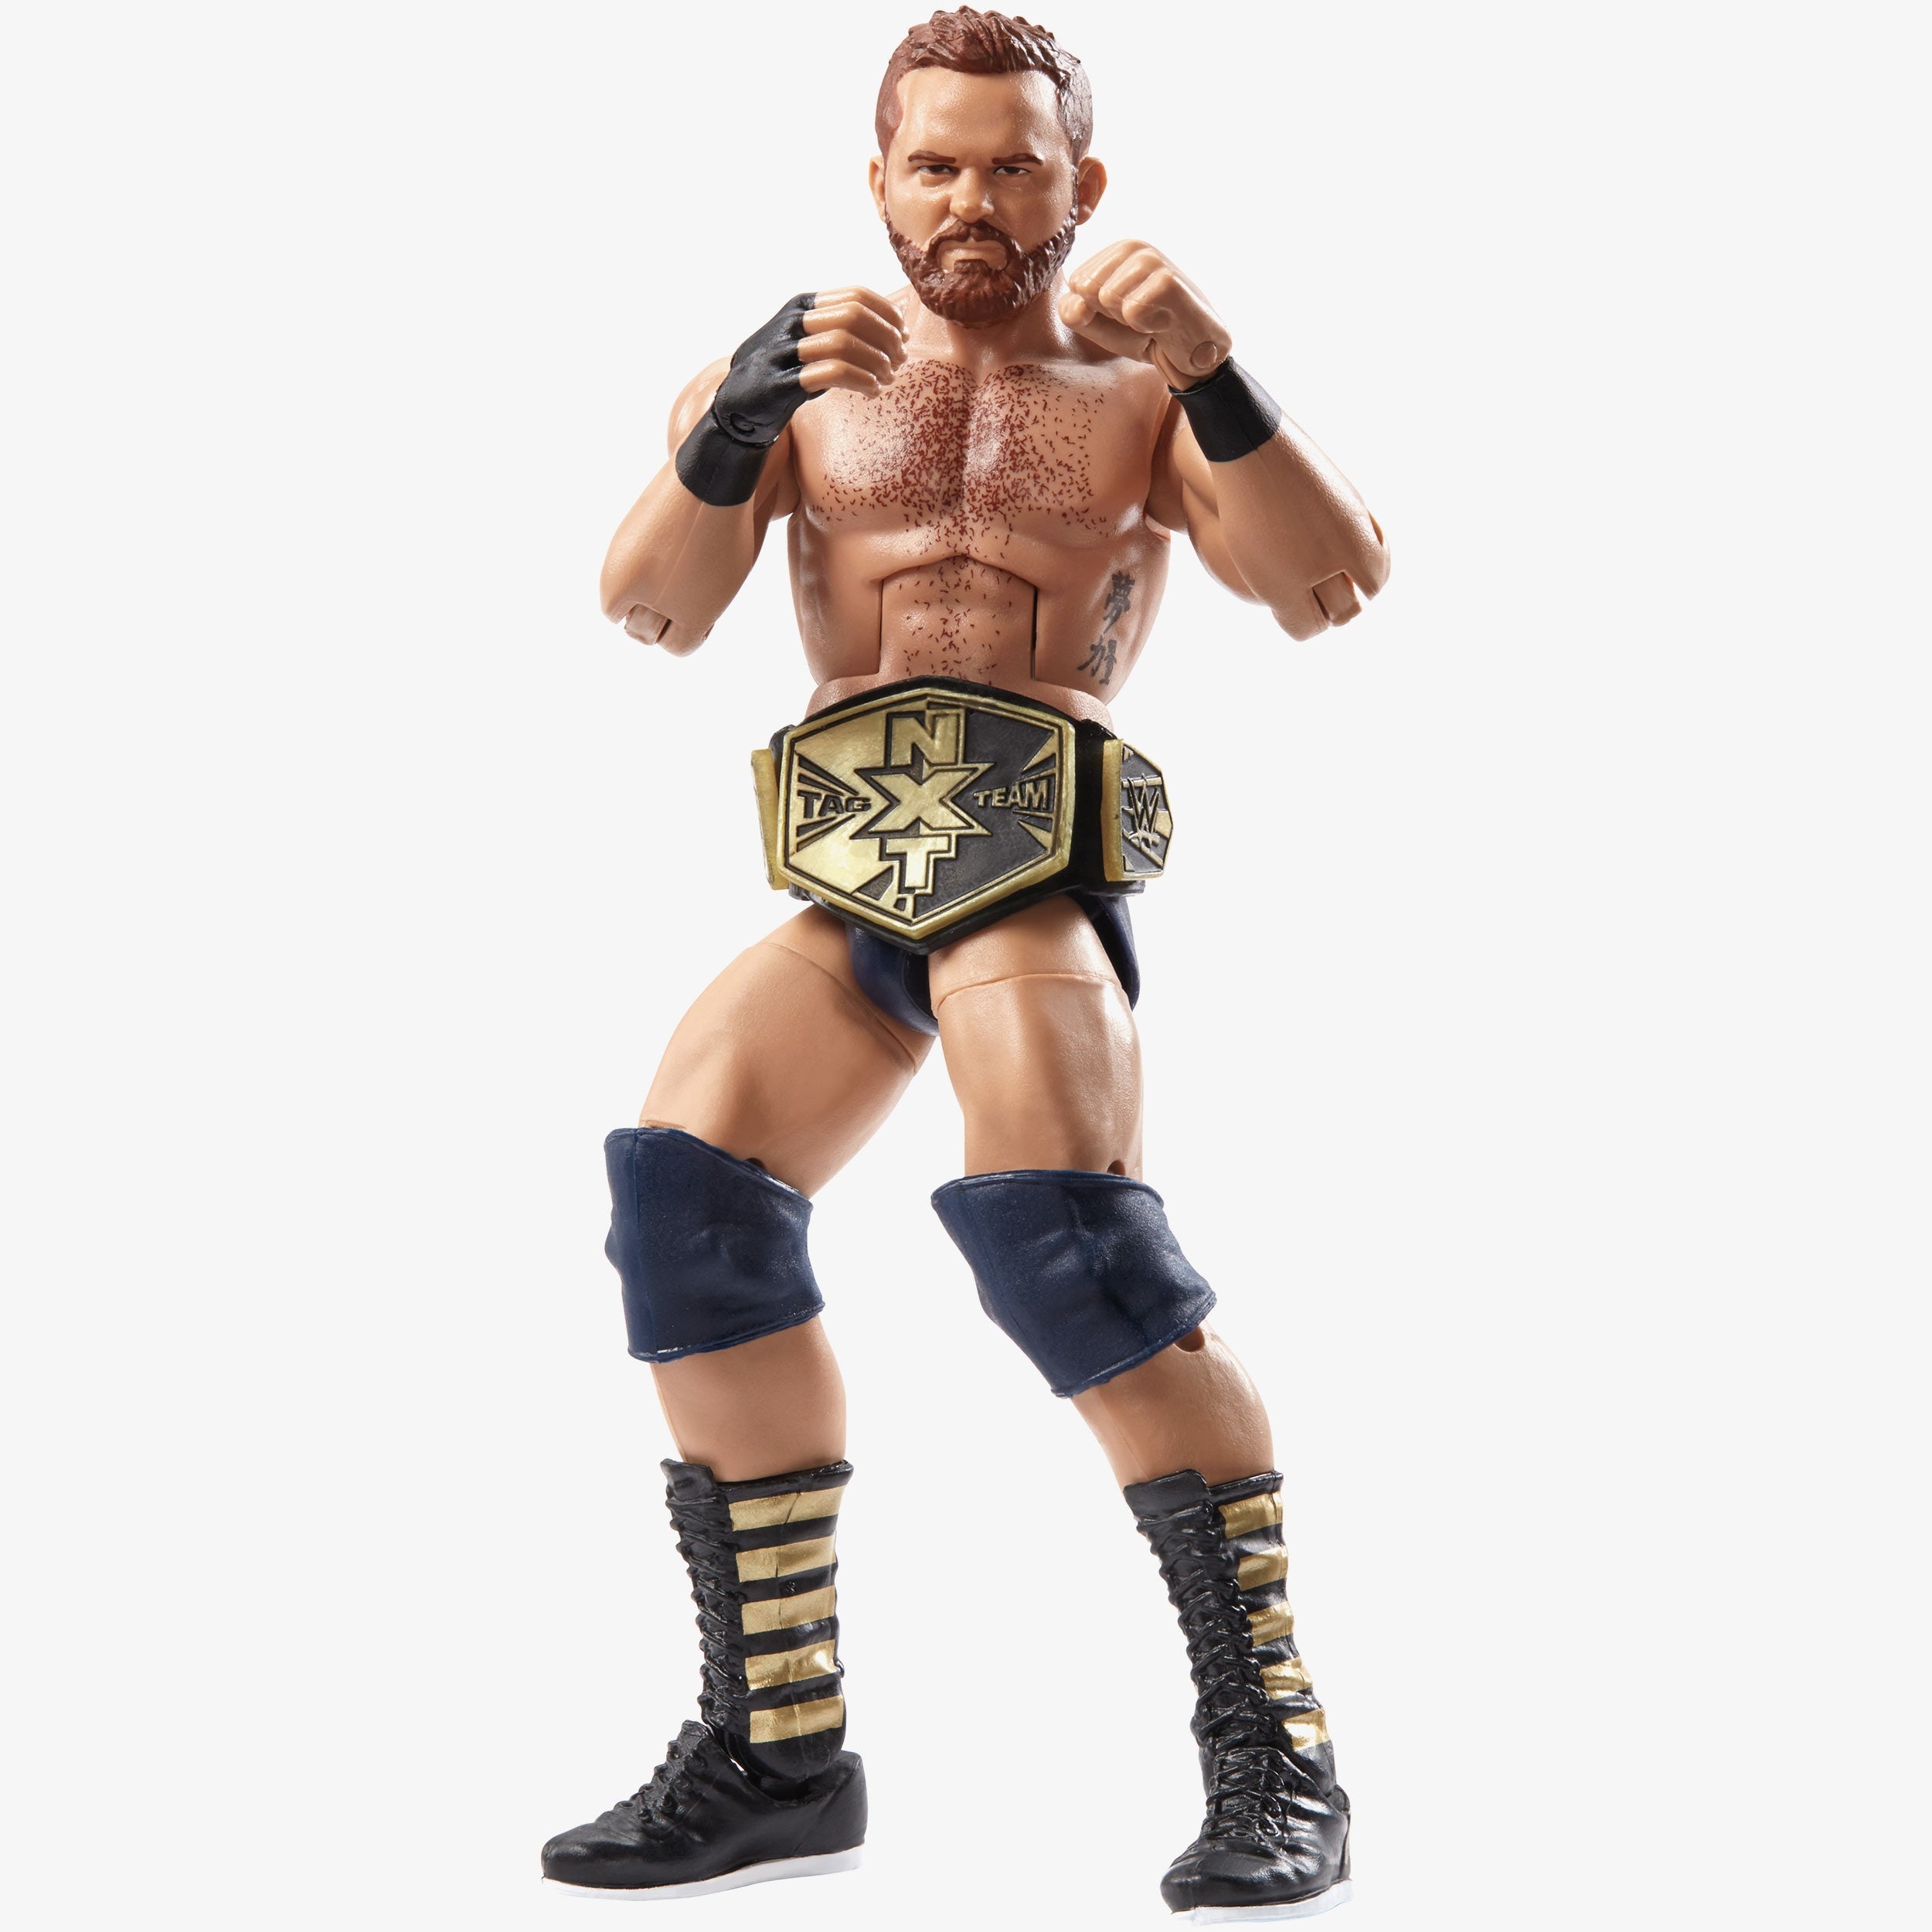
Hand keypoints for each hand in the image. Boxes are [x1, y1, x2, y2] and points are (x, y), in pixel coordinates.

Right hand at [795, 287, 907, 398]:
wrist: (735, 406)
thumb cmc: (788, 373)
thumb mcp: (812, 343)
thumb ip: (843, 331)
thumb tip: (899, 326)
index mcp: (803, 306)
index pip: (856, 295)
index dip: (888, 313)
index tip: (904, 336)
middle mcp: (792, 322)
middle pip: (853, 314)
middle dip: (886, 337)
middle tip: (900, 360)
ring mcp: (785, 350)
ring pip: (843, 342)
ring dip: (877, 361)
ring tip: (888, 378)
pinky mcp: (785, 382)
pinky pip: (833, 372)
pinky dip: (862, 380)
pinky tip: (872, 391)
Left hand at [1058, 242, 1231, 389]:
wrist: (1190, 354)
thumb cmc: (1145, 333)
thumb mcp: (1098, 325)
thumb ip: (1073, 312)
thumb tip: (1078, 303)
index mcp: (1115, 252)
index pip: (1076, 284)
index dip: (1094, 310)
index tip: (1123, 313)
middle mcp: (1134, 247)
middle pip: (1087, 288)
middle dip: (1108, 315)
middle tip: (1138, 317)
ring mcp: (1153, 259)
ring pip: (1107, 297)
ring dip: (1127, 321)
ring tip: (1151, 319)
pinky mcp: (1169, 280)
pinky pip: (1132, 311)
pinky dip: (1145, 327)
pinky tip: (1163, 323)